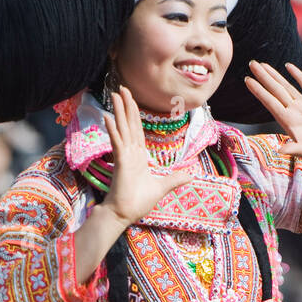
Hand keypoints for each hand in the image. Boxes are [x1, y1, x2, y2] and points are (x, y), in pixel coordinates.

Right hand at [101, 86, 193, 225]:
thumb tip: (193, 173)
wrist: (124, 214)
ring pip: (122, 128)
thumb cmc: (138, 202)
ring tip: (115, 95)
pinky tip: (108, 117)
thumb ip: (176, 179)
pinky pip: (117, 142)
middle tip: (121, 87)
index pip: (136, 129)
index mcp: (138, 156)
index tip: (130, 99)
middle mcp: (130, 152)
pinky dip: (113, 130)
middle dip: (126, 105)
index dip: (134, 113)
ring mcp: (124, 156)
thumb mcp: (162, 187)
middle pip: (129, 124)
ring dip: (119, 111)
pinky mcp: (120, 163)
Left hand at [243, 60, 301, 170]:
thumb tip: (279, 151)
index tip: (247, 80)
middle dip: (263, 77)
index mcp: (289, 122)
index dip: (259, 92)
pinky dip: (297, 75)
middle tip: (251, 64)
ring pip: (287, 86)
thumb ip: (294, 149)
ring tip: (262, 64)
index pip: (270, 103)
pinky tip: (288, 66)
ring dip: (275, 75)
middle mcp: (294, 111)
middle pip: (275, 91)